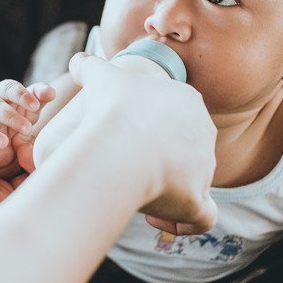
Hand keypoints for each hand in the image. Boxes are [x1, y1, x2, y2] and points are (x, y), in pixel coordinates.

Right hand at [0, 79, 54, 175]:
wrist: (1, 149)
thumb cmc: (16, 123)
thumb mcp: (30, 112)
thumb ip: (39, 98)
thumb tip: (51, 92)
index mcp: (1, 94)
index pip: (8, 87)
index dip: (21, 95)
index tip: (36, 105)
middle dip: (10, 116)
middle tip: (27, 128)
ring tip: (3, 143)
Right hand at [35, 53, 218, 233]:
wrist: (119, 144)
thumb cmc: (112, 108)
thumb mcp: (100, 78)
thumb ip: (90, 67)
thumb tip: (78, 61)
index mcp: (189, 102)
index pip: (180, 116)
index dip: (157, 128)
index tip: (131, 137)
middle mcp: (204, 134)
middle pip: (190, 150)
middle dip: (164, 160)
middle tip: (132, 166)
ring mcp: (204, 168)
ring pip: (195, 183)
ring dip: (169, 191)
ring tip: (138, 194)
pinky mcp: (198, 198)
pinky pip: (200, 217)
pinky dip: (182, 221)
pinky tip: (156, 219)